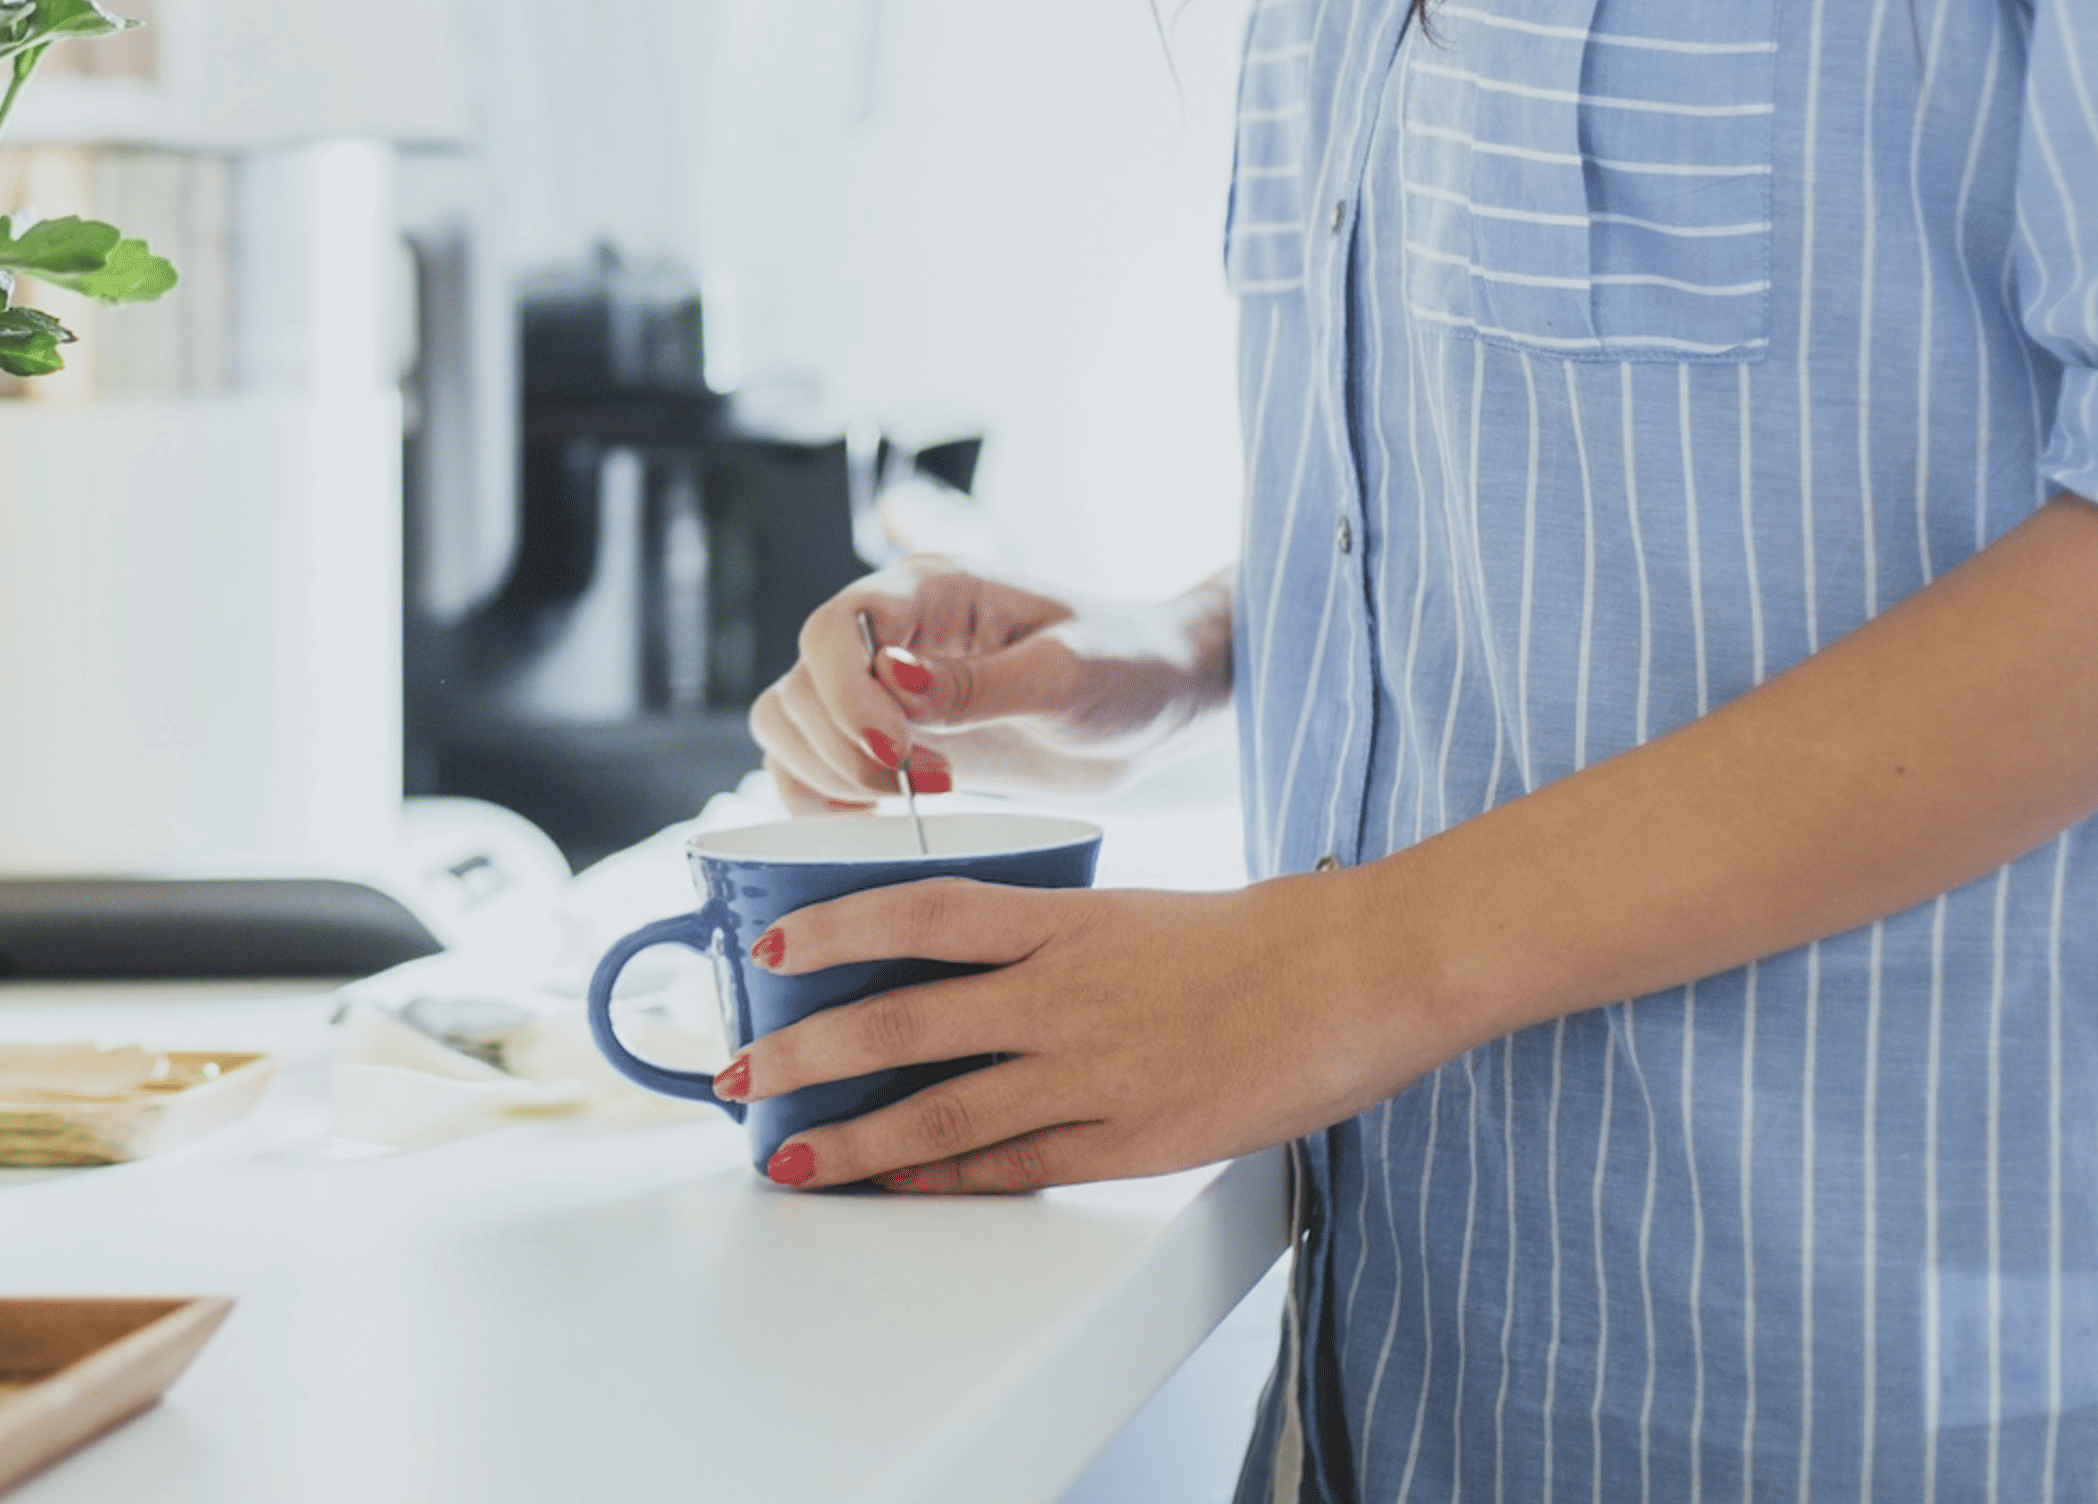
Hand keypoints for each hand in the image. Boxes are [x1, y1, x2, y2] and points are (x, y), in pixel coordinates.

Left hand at [721, 871, 1435, 1191]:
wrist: (1360, 975)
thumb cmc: (1260, 937)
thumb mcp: (1133, 912)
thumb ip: (1048, 937)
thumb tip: (965, 958)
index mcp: (1063, 920)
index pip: (920, 913)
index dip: (837, 929)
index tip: (772, 950)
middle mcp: (1061, 993)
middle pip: (902, 1019)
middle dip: (805, 1051)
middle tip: (737, 1075)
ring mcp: (1093, 1072)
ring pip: (944, 1111)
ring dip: (855, 1139)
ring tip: (790, 1157)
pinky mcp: (1131, 1140)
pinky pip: (1017, 1167)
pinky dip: (947, 1182)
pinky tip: (897, 1187)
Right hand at [747, 559, 1234, 813]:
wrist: (1156, 704)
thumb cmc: (1127, 669)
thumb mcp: (1067, 678)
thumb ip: (979, 685)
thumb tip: (891, 679)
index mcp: (932, 590)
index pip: (835, 628)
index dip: (846, 696)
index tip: (901, 754)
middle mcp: (892, 632)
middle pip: (799, 684)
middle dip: (842, 748)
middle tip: (923, 786)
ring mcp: (881, 688)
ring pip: (787, 723)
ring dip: (825, 773)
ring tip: (906, 800)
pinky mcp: (887, 739)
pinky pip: (808, 766)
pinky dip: (820, 797)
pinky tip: (878, 819)